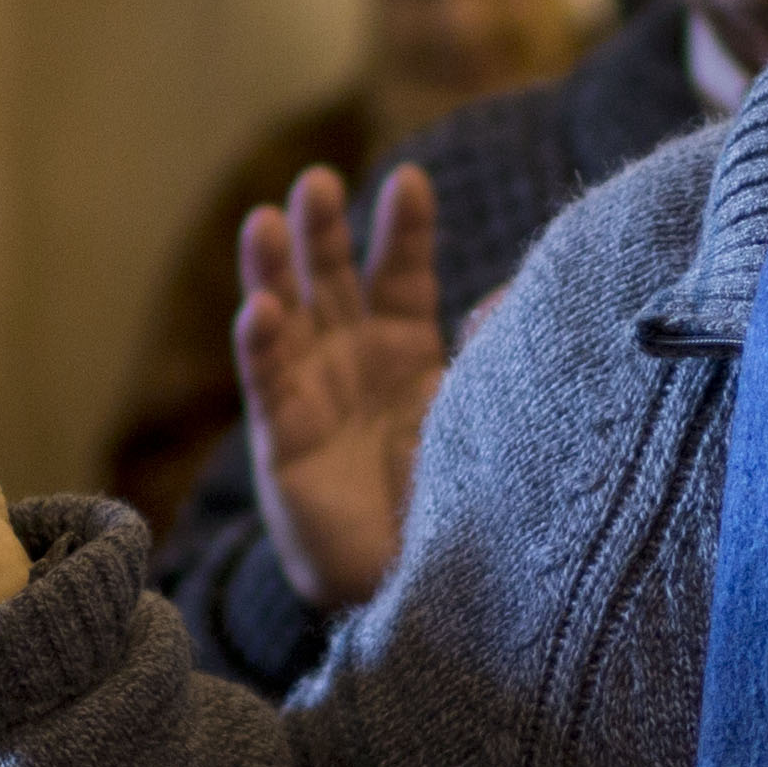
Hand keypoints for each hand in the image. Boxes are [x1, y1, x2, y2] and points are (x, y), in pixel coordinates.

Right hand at [238, 164, 447, 610]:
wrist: (412, 586)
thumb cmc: (451, 500)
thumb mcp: (480, 418)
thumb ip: (489, 358)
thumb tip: (508, 296)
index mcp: (405, 350)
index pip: (400, 273)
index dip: (402, 228)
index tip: (409, 180)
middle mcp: (351, 361)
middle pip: (330, 279)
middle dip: (321, 229)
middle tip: (316, 180)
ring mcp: (312, 396)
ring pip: (287, 317)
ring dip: (273, 270)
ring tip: (267, 221)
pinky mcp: (283, 443)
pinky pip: (268, 384)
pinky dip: (261, 346)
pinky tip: (260, 310)